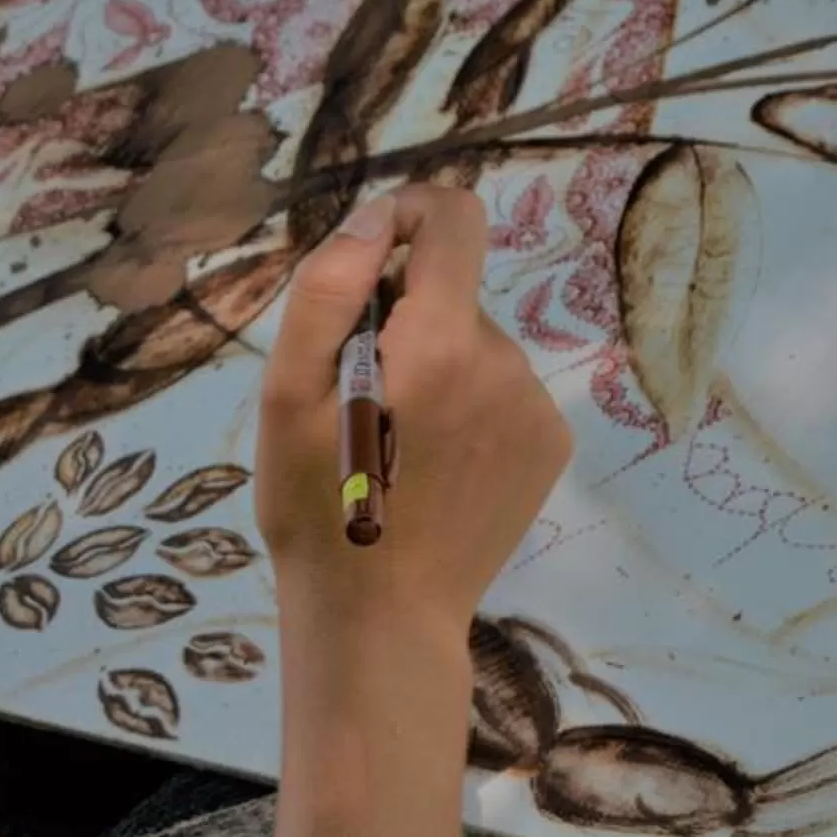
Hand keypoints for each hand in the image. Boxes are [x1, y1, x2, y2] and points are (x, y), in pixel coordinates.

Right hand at [254, 184, 572, 650]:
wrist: (382, 619)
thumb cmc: (316, 510)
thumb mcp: (286, 397)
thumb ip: (328, 292)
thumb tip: (375, 220)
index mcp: (439, 342)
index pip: (456, 218)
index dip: (409, 216)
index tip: (369, 259)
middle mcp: (505, 363)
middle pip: (453, 294)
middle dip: (404, 321)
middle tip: (357, 397)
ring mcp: (537, 408)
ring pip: (475, 345)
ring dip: (434, 368)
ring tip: (392, 442)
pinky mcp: (550, 446)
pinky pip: (502, 390)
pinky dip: (467, 407)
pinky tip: (432, 464)